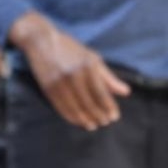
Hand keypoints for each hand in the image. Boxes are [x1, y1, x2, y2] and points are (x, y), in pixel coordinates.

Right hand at [10, 14, 129, 129]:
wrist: (41, 41)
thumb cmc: (71, 49)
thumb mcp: (92, 58)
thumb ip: (109, 77)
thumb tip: (126, 92)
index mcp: (87, 67)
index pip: (101, 93)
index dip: (109, 107)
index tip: (115, 117)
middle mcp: (73, 76)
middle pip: (88, 103)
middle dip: (98, 115)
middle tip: (105, 123)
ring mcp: (59, 83)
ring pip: (74, 108)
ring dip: (85, 120)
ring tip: (93, 125)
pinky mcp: (47, 88)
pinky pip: (61, 107)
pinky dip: (71, 117)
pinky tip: (78, 121)